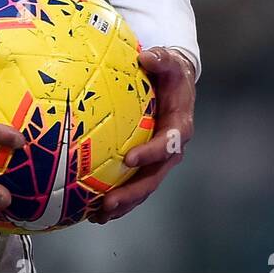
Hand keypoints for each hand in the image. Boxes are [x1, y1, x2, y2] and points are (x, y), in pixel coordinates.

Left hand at [88, 46, 195, 224]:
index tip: (128, 159)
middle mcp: (170, 149)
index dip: (150, 154)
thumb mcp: (170, 62)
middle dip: (133, 193)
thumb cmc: (170, 72)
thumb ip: (161, 59)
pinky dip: (117, 198)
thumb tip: (147, 57)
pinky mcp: (147, 163)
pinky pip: (133, 184)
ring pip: (143, 187)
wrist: (175, 82)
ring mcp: (159, 160)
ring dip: (123, 203)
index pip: (167, 144)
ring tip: (98, 216)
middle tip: (108, 202)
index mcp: (179, 127)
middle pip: (154, 177)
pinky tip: (94, 210)